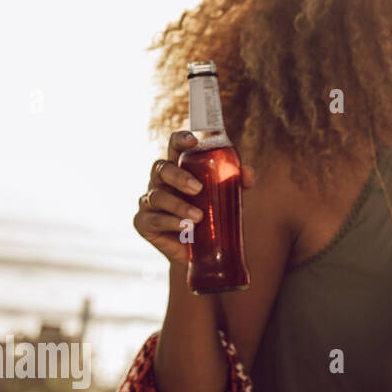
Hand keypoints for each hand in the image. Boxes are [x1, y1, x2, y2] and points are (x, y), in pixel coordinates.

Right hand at [133, 131, 256, 263]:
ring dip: (178, 205)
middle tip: (198, 188)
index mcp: (179, 169)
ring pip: (157, 196)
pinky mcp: (143, 223)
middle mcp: (160, 182)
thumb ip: (236, 184)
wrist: (203, 251)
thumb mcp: (228, 198)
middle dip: (179, 176)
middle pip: (161, 168)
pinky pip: (153, 219)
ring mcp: (149, 202)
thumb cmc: (213, 215)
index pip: (174, 148)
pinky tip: (185, 227)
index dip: (180, 140)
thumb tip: (248, 173)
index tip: (192, 140)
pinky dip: (170, 222)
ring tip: (199, 217)